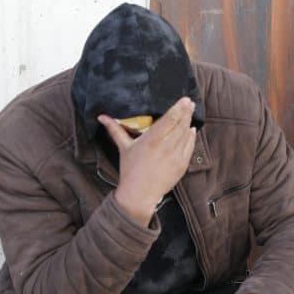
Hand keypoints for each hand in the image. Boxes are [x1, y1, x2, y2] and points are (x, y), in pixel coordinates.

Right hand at [98, 97, 196, 226]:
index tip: (184, 100)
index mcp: (152, 139)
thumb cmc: (130, 169)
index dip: (179, 108)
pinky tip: (191, 130)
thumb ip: (115, 129)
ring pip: (186, 135)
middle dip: (186, 112)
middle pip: (180, 125)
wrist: (139, 194)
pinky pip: (190, 147)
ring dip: (189, 122)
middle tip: (190, 102)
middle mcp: (166, 146)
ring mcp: (176, 156)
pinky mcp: (182, 165)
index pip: (170, 119)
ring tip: (190, 112)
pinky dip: (191, 137)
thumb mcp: (124, 147)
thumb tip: (101, 116)